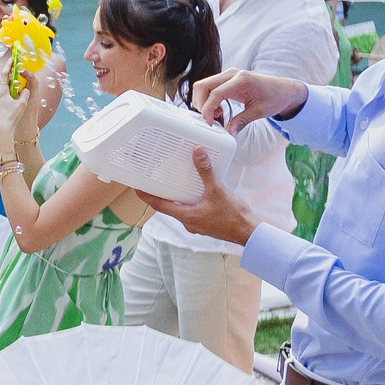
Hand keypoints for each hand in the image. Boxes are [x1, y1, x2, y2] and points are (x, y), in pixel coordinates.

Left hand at [0, 72, 20, 150]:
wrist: (0, 130)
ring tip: (12, 85)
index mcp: (2, 91)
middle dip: (7, 75)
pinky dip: (3, 92)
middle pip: (0, 80)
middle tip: (13, 73)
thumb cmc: (11, 117)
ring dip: (5, 84)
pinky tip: (8, 97)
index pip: (4, 74)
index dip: (8, 66)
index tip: (12, 60)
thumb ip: (25, 94)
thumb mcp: (22, 105)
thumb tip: (26, 90)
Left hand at [134, 147, 256, 246]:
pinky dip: (189, 202)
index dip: (146, 196)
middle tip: (153, 182)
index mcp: (185, 216)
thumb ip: (206, 171)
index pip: (158, 205)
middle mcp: (188, 222)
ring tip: (173, 184)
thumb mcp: (217, 190)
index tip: (135, 187)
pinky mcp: (206, 224)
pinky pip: (192, 212)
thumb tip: (197, 152)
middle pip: (168, 208)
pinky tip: (196, 194)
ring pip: (181, 210)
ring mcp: (197, 225)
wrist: (250, 233)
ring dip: (176, 199)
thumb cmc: (233, 216)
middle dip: (160, 196)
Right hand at [193, 69, 306, 133]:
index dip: (208, 109)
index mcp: (241, 80)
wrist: (284, 90)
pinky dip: (208, 99)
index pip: (215, 93)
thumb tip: (229, 133)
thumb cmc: (275, 98)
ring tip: (215, 114)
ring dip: (203, 101)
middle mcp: (232, 74)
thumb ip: (242, 121)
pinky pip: (209, 87)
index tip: (209, 122)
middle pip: (203, 86)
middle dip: (200, 104)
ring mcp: (228, 75)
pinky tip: (218, 109)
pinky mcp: (227, 79)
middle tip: (209, 119)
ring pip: (203, 85)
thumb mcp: (259, 112)